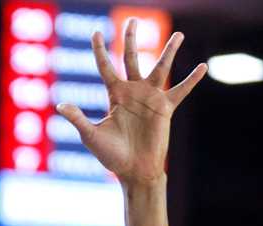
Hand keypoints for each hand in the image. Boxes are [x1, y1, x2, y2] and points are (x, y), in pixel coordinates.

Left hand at [56, 20, 206, 186]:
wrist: (133, 170)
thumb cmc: (110, 156)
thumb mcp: (90, 135)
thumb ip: (77, 118)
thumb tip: (60, 104)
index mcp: (114, 94)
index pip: (105, 66)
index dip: (99, 49)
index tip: (95, 31)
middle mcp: (133, 91)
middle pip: (132, 58)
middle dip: (131, 38)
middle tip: (133, 19)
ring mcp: (150, 98)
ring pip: (161, 68)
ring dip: (169, 51)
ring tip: (179, 34)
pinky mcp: (165, 108)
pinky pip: (180, 91)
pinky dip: (191, 80)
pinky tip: (202, 66)